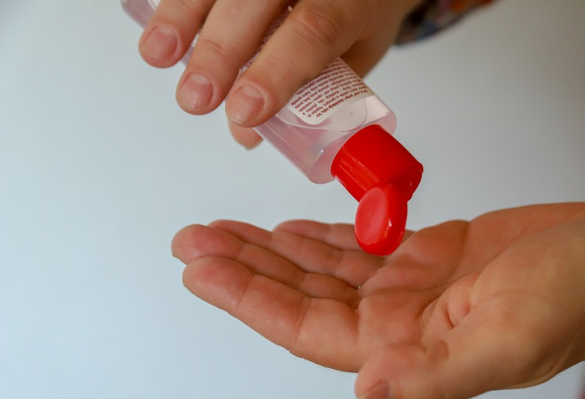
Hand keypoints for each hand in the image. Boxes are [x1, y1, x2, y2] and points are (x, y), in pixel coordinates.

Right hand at [138, 0, 422, 147]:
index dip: (276, 73)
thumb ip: (305, 94)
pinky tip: (155, 18)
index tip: (244, 113)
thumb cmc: (363, 10)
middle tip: (196, 99)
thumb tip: (244, 133)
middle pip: (255, 2)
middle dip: (219, 52)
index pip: (314, 32)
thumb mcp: (354, 55)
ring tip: (157, 55)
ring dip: (182, 15)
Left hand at [172, 203, 584, 398]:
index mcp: (408, 347)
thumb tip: (367, 393)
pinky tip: (289, 228)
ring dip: (273, 250)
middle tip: (194, 241)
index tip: (204, 270)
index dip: (251, 300)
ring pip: (323, 270)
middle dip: (246, 269)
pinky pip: (359, 246)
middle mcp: (399, 323)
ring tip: (223, 229)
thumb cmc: (578, 301)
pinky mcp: (429, 256)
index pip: (307, 328)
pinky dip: (320, 236)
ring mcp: (411, 288)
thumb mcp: (511, 340)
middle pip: (302, 297)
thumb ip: (438, 375)